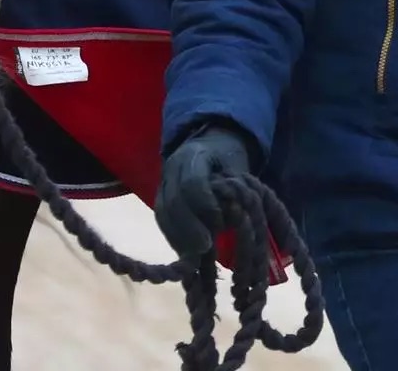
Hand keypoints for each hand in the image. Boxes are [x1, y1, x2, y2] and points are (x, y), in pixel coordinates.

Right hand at [155, 122, 253, 260]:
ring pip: (162, 212)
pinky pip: (162, 219)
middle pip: (173, 201)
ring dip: (178, 237)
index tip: (218, 224)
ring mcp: (163, 182)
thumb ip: (233, 188)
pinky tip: (185, 252)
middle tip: (204, 247)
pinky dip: (173, 237)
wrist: (209, 142)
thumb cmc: (228, 156)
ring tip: (193, 256)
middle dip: (188, 228)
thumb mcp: (237, 164)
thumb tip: (233, 216)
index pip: (193, 183)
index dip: (204, 206)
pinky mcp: (160, 197)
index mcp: (194, 155)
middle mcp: (173, 168)